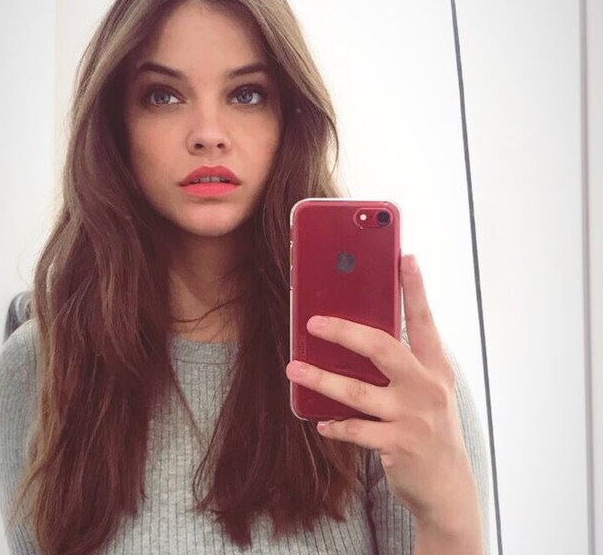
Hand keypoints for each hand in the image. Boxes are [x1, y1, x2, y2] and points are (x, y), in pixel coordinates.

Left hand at [286, 255, 482, 550]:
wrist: (449, 487)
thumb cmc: (430, 427)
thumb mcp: (426, 390)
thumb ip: (401, 365)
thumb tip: (356, 337)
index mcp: (435, 368)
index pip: (424, 321)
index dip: (415, 288)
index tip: (405, 257)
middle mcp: (427, 387)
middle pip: (382, 347)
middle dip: (345, 330)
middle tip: (313, 321)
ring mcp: (413, 417)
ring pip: (357, 391)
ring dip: (321, 378)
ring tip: (294, 368)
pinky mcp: (399, 446)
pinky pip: (355, 429)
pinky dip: (335, 424)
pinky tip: (320, 421)